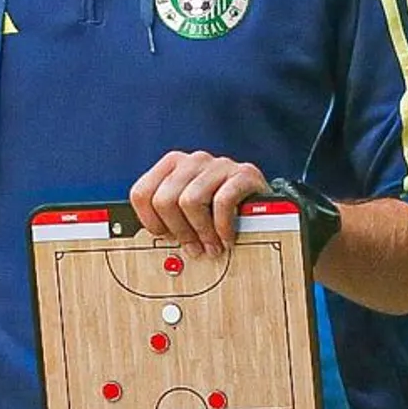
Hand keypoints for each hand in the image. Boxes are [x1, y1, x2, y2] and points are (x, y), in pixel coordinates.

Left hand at [129, 151, 268, 256]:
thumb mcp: (190, 210)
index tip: (165, 237)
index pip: (142, 193)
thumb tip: (151, 244)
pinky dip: (222, 226)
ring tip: (212, 247)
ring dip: (201, 232)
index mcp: (172, 165)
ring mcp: (218, 164)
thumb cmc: (221, 210)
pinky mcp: (243, 173)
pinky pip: (223, 202)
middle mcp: (193, 160)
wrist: (265, 203)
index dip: (150, 222)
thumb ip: (170, 219)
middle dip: (178, 231)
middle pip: (164, 200)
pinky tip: (227, 238)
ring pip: (190, 201)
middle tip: (193, 248)